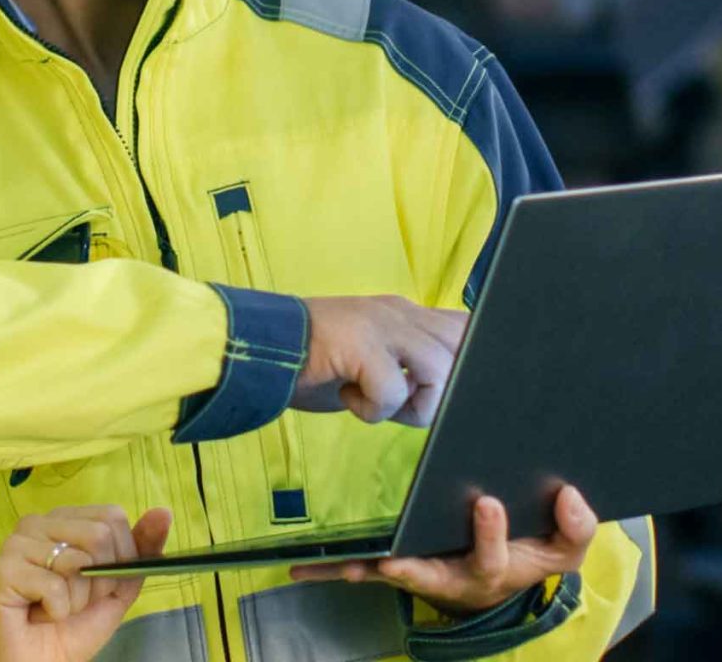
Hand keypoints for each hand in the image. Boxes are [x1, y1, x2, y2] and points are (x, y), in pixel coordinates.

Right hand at [0, 505, 171, 661]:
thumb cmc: (75, 626)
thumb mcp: (119, 587)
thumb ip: (141, 550)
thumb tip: (164, 512)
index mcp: (64, 519)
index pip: (112, 516)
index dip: (120, 557)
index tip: (101, 583)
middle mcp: (37, 523)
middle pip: (98, 535)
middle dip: (99, 581)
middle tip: (76, 600)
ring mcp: (16, 543)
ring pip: (77, 562)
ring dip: (78, 599)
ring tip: (56, 608)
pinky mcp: (3, 569)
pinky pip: (54, 585)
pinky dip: (58, 610)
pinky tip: (40, 614)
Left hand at [288, 487, 598, 615]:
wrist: (505, 579)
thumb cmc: (530, 555)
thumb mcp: (564, 547)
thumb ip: (575, 526)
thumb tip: (571, 495)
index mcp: (496, 568)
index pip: (496, 554)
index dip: (492, 533)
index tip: (487, 503)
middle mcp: (455, 578)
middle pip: (434, 576)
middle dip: (415, 569)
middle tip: (396, 561)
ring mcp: (424, 575)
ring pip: (391, 576)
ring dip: (364, 572)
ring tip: (337, 566)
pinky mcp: (401, 569)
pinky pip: (366, 569)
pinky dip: (336, 567)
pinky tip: (302, 564)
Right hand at [296, 296, 468, 425]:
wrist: (254, 347)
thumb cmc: (311, 363)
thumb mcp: (370, 358)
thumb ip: (406, 366)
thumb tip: (444, 394)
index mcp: (404, 313)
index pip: (465, 326)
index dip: (466, 361)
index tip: (436, 390)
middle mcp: (399, 312)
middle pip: (464, 348)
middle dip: (443, 390)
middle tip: (402, 402)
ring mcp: (382, 325)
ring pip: (439, 371)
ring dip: (410, 405)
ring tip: (373, 401)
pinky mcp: (361, 344)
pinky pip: (393, 391)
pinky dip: (373, 410)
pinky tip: (346, 397)